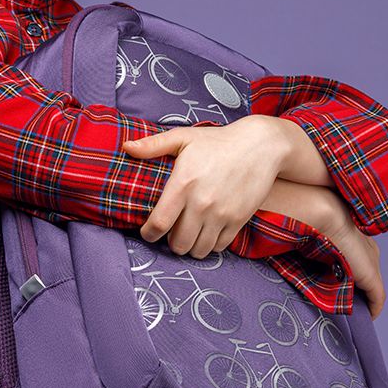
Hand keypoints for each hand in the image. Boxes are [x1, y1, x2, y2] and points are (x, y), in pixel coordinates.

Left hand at [121, 115, 282, 258]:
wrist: (260, 146)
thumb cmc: (218, 141)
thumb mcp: (183, 138)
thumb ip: (153, 145)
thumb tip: (127, 147)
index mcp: (183, 184)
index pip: (159, 224)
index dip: (149, 234)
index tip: (148, 232)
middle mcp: (201, 203)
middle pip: (178, 243)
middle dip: (170, 242)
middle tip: (171, 232)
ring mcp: (222, 214)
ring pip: (198, 250)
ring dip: (190, 246)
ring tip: (188, 234)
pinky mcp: (238, 220)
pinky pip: (219, 246)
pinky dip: (210, 245)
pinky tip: (207, 232)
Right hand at [318, 193, 386, 319]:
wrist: (320, 212)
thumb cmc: (308, 218)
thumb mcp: (308, 232)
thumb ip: (307, 243)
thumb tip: (291, 250)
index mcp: (354, 234)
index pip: (355, 257)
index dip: (346, 271)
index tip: (332, 283)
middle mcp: (367, 248)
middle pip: (364, 272)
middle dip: (354, 286)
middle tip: (338, 300)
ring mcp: (371, 261)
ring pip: (370, 285)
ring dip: (361, 297)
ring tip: (348, 310)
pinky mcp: (372, 276)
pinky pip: (377, 298)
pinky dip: (373, 309)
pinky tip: (366, 317)